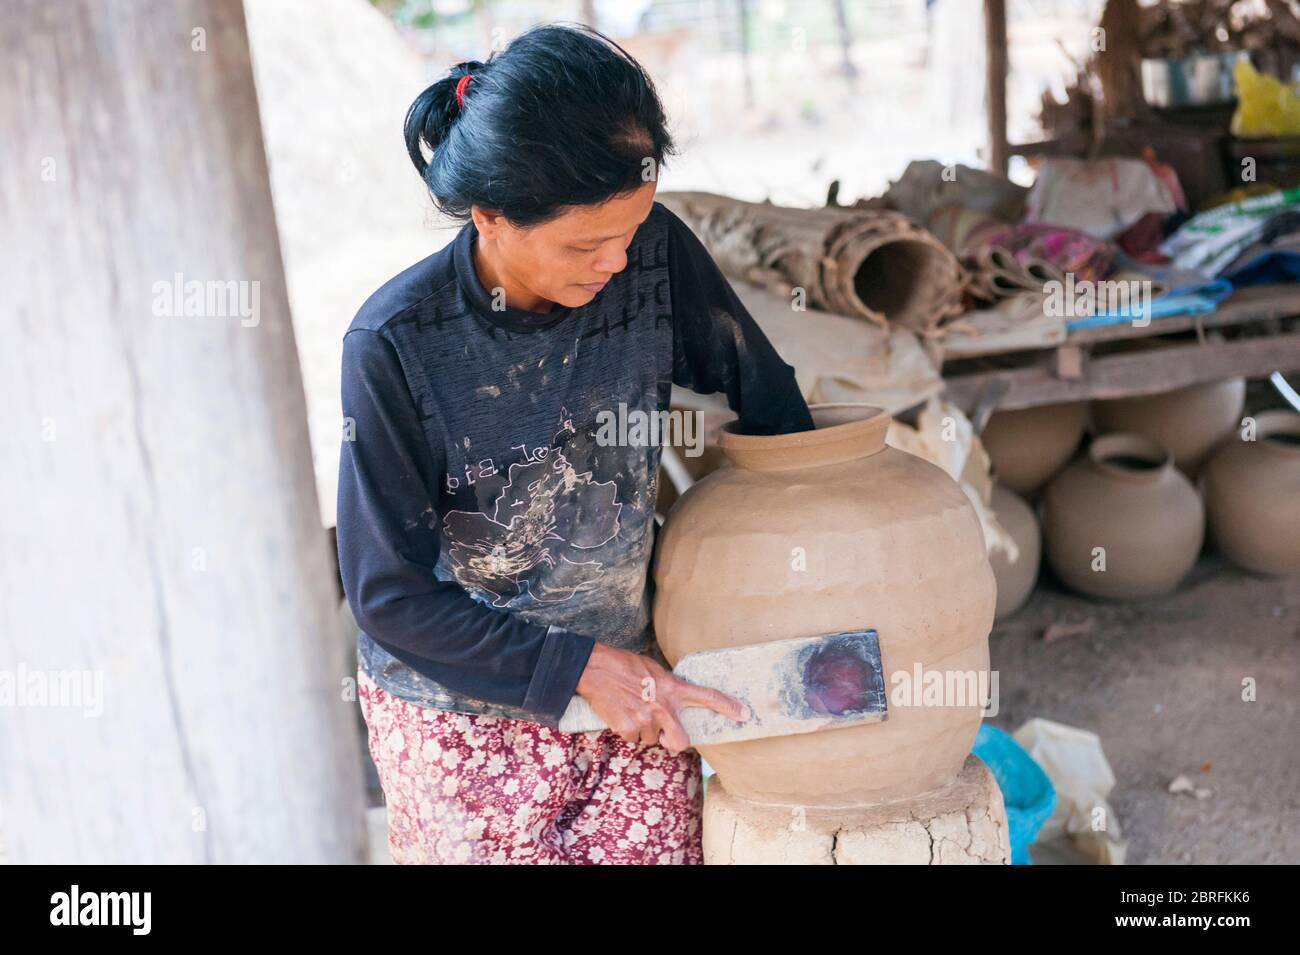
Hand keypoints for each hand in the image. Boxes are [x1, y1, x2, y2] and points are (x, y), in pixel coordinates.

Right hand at [574, 643, 749, 754]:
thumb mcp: (653, 670)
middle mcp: (663, 706)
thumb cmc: (623, 665)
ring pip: (652, 740)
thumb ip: (668, 687)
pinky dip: (628, 731)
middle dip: (674, 744)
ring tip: (631, 709)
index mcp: (672, 687)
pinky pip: (634, 740)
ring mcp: (647, 720)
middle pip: (681, 742)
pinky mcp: (629, 729)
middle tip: (665, 736)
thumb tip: (672, 702)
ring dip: (644, 731)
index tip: (743, 714)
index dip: (727, 707)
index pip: (707, 697)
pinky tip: (620, 714)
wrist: (595, 669)